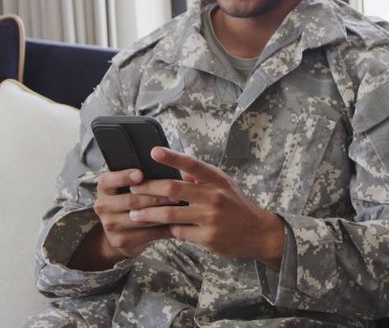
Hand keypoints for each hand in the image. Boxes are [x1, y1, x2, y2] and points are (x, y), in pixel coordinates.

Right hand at [91, 169, 177, 257]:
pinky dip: (165, 228)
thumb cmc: (130, 200)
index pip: (109, 180)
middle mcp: (103, 206)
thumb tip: (165, 164)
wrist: (119, 231)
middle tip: (175, 194)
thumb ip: (141, 178)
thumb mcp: (127, 187)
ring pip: (141, 218)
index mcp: (104, 187)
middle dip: (155, 197)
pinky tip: (178, 223)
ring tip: (180, 208)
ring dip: (163, 213)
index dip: (124, 177)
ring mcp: (111, 225)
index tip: (140, 174)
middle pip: (131, 201)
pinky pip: (148, 234)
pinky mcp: (122, 240)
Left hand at [127, 147, 285, 269]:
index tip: (153, 151)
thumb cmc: (235, 205)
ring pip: (169, 213)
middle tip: (132, 189)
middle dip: (148, 189)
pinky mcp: (207, 237)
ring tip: (134, 213)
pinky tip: (157, 228)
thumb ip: (201, 178)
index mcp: (216, 179)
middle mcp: (214, 196)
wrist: (257, 232)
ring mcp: (210, 217)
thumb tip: (178, 170)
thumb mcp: (224, 185)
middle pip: (172, 189)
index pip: (191, 164)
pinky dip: (167, 229)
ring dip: (148, 214)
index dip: (172, 157)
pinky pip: (178, 231)